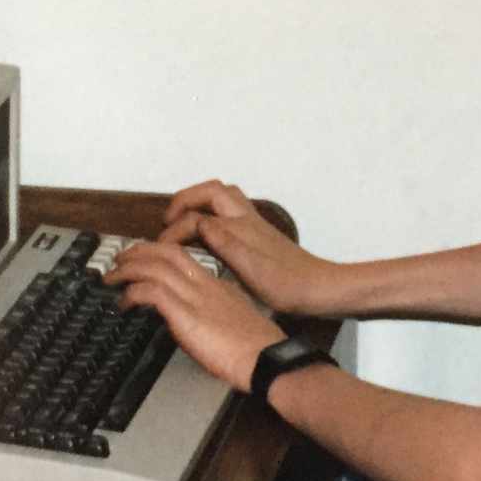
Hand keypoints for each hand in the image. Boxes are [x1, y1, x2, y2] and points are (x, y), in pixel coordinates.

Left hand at [105, 241, 284, 393]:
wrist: (265, 359)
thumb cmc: (255, 349)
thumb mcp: (232, 322)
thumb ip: (211, 314)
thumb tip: (191, 320)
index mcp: (217, 285)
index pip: (182, 258)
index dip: (158, 254)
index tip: (143, 259)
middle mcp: (205, 284)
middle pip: (166, 252)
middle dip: (138, 251)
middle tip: (119, 258)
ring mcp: (196, 297)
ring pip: (156, 266)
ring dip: (129, 268)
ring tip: (112, 277)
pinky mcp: (187, 314)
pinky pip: (153, 291)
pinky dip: (134, 291)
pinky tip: (126, 300)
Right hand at [156, 180, 339, 315]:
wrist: (318, 290)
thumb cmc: (286, 285)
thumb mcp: (251, 268)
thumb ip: (225, 243)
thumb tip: (199, 222)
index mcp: (241, 227)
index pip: (197, 216)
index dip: (175, 229)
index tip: (162, 247)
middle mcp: (247, 219)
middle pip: (213, 190)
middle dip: (186, 199)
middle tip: (169, 220)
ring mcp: (254, 225)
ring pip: (223, 198)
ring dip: (200, 203)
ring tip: (184, 223)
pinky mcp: (259, 236)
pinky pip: (230, 211)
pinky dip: (212, 214)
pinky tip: (208, 238)